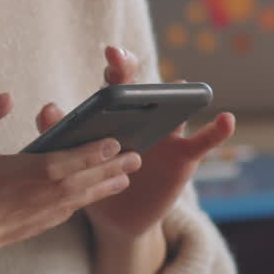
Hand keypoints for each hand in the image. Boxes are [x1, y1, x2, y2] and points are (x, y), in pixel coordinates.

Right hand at [0, 93, 140, 273]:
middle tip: (136, 158)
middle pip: (61, 193)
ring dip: (90, 195)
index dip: (84, 157)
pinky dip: (65, 210)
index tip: (113, 143)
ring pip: (55, 213)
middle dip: (101, 175)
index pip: (46, 169)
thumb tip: (7, 97)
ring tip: (122, 178)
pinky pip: (38, 225)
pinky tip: (82, 198)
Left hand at [35, 46, 235, 242]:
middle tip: (122, 61)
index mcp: (117, 113)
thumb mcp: (76, 160)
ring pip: (177, 109)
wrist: (117, 220)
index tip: (111, 53)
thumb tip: (47, 109)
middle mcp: (144, 116)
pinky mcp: (185, 157)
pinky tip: (226, 119)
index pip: (116, 82)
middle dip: (133, 73)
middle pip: (144, 88)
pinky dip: (218, 130)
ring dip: (179, 97)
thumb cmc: (95, 179)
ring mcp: (168, 135)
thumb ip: (61, 133)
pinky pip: (204, 141)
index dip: (116, 65)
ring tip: (181, 89)